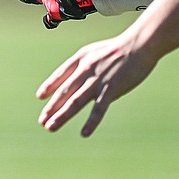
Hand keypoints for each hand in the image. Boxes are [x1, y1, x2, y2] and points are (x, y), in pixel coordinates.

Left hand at [36, 34, 158, 135]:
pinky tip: (84, 133)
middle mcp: (85, 70)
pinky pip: (99, 108)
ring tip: (51, 127)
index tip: (40, 96)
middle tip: (42, 121)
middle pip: (64, 91)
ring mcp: (97, 80)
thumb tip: (79, 82)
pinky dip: (91, 122)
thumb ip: (86, 65)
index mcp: (80, 59)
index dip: (49, 86)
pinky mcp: (111, 89)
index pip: (60, 74)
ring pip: (75, 101)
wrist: (139, 44)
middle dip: (52, 107)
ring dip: (62, 115)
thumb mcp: (95, 52)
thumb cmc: (119, 48)